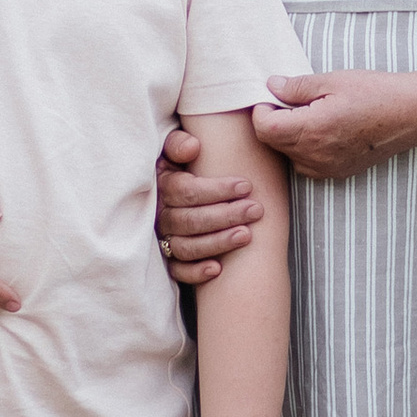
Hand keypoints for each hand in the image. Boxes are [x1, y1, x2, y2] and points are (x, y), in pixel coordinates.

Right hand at [157, 118, 264, 287]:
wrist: (178, 190)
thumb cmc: (183, 165)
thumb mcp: (175, 148)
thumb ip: (179, 143)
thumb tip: (193, 147)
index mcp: (162, 184)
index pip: (185, 191)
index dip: (216, 189)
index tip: (246, 186)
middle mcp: (160, 214)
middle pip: (189, 220)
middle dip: (225, 215)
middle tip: (256, 210)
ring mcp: (162, 238)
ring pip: (185, 247)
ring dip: (217, 243)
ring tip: (246, 236)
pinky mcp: (167, 259)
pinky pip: (177, 271)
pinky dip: (196, 272)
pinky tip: (218, 269)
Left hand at [252, 67, 416, 178]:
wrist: (413, 113)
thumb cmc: (376, 92)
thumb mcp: (333, 80)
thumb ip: (297, 87)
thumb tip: (271, 86)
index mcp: (311, 130)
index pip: (263, 128)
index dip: (261, 110)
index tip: (272, 95)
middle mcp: (315, 156)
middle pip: (272, 143)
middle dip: (273, 121)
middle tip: (291, 99)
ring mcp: (326, 168)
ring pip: (288, 155)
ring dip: (288, 135)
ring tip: (309, 113)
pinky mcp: (337, 173)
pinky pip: (306, 164)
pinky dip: (304, 147)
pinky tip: (322, 129)